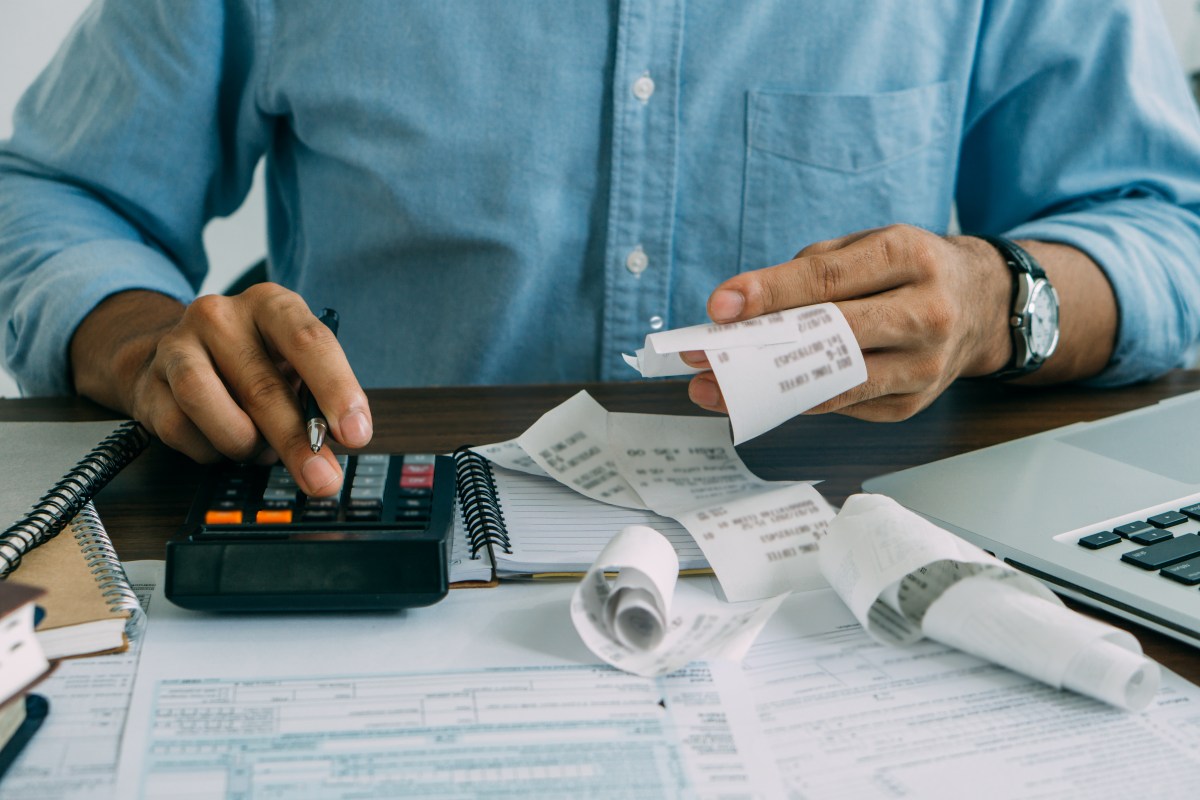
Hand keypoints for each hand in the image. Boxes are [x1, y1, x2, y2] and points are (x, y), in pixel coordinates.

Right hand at [70, 284, 371, 494]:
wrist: (176, 356)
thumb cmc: (253, 364)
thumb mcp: (293, 368)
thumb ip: (315, 401)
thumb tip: (331, 447)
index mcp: (271, 305)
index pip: (309, 342)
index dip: (336, 390)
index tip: (356, 433)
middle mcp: (221, 316)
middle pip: (262, 386)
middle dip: (297, 443)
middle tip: (321, 479)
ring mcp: (177, 345)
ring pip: (208, 405)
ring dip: (243, 443)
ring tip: (258, 450)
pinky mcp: (149, 381)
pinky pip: (180, 429)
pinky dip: (209, 449)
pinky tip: (221, 443)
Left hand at [683, 224, 1013, 421]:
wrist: (983, 305)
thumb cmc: (908, 270)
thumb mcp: (867, 246)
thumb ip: (807, 271)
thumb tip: (740, 311)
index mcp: (910, 257)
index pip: (828, 279)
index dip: (770, 293)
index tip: (719, 307)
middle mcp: (925, 313)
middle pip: (831, 337)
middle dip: (760, 349)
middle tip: (706, 358)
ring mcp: (924, 366)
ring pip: (835, 385)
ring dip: (768, 390)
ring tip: (717, 390)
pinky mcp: (912, 404)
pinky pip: (843, 407)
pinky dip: (798, 401)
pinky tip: (761, 397)